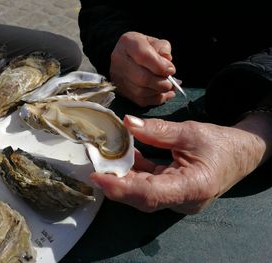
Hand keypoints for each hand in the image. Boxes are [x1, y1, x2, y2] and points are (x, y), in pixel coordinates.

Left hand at [91, 115, 267, 213]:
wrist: (241, 154)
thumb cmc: (220, 143)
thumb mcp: (190, 131)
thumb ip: (157, 131)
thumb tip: (127, 123)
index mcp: (193, 187)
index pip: (151, 194)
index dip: (122, 188)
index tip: (98, 177)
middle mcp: (183, 200)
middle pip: (143, 196)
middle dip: (117, 183)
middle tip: (95, 167)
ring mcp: (177, 199)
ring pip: (144, 192)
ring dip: (124, 176)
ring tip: (106, 160)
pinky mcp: (173, 192)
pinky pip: (150, 184)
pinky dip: (136, 171)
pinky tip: (126, 155)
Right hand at [110, 31, 175, 105]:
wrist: (127, 56)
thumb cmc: (144, 47)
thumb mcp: (155, 42)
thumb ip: (163, 49)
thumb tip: (167, 61)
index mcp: (127, 42)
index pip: (143, 56)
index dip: (160, 66)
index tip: (171, 70)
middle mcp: (119, 60)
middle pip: (141, 78)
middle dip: (161, 82)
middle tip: (172, 82)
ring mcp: (118, 78)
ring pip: (141, 92)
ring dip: (159, 92)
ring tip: (171, 87)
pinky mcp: (122, 91)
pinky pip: (141, 100)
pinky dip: (156, 99)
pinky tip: (165, 94)